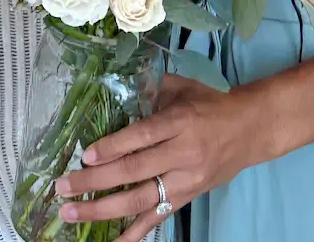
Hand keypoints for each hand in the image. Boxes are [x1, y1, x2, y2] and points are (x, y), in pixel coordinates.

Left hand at [54, 75, 255, 241]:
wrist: (250, 130)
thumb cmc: (211, 104)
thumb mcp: (183, 87)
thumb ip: (150, 89)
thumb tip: (114, 89)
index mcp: (180, 121)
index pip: (143, 137)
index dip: (114, 146)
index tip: (86, 155)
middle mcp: (182, 154)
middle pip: (134, 172)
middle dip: (95, 181)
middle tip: (63, 186)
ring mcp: (184, 181)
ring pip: (140, 201)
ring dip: (102, 210)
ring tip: (71, 212)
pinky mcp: (186, 199)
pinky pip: (156, 219)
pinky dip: (132, 234)